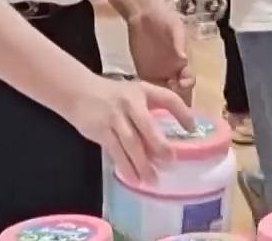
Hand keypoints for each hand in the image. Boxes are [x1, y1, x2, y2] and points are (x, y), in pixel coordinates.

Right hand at [62, 76, 195, 182]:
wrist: (78, 91)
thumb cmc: (113, 96)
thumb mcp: (134, 94)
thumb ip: (150, 111)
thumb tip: (166, 141)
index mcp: (142, 91)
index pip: (167, 98)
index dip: (182, 113)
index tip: (192, 129)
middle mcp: (129, 103)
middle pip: (147, 126)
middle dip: (159, 146)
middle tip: (170, 161)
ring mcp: (114, 117)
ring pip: (131, 144)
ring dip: (142, 164)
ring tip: (153, 180)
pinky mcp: (100, 131)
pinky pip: (115, 152)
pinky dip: (125, 166)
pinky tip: (133, 178)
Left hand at [127, 5, 194, 98]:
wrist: (143, 14)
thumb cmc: (164, 18)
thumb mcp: (174, 27)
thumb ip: (178, 42)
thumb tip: (184, 57)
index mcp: (182, 62)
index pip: (188, 78)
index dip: (187, 84)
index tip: (182, 85)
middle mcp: (173, 70)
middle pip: (178, 91)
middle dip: (176, 98)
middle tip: (168, 99)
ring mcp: (158, 73)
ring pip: (164, 92)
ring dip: (162, 100)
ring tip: (157, 101)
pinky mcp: (144, 73)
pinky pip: (148, 88)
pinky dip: (149, 95)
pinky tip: (145, 99)